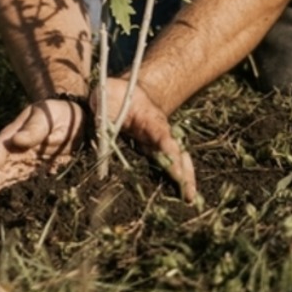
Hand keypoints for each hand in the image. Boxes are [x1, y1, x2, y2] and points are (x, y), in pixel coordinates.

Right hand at [0, 97, 86, 207]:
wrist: (76, 120)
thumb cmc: (58, 115)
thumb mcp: (47, 118)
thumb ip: (34, 129)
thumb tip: (17, 141)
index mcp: (9, 140)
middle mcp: (10, 155)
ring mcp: (20, 166)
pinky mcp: (32, 176)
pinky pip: (16, 189)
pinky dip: (6, 200)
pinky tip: (1, 214)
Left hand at [95, 77, 197, 203]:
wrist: (121, 91)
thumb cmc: (113, 96)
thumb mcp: (104, 104)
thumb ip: (103, 121)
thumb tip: (101, 144)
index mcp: (149, 121)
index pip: (163, 139)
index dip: (170, 156)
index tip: (176, 174)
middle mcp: (159, 134)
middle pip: (177, 154)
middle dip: (185, 175)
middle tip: (191, 197)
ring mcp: (157, 143)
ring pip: (176, 161)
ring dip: (183, 180)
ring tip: (189, 201)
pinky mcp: (151, 150)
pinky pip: (165, 165)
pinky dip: (173, 179)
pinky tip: (176, 195)